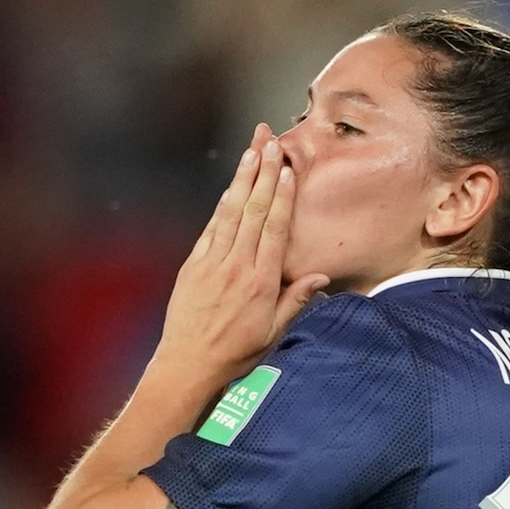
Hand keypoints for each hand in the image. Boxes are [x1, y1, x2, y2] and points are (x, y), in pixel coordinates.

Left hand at [153, 124, 330, 383]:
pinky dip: (221, 206)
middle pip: (253, 211)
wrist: (188, 364)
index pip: (274, 229)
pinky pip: (210, 229)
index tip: (287, 170)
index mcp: (261, 281)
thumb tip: (321, 276)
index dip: (282, 196)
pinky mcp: (193, 266)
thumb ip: (296, 300)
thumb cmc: (235, 353)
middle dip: (263, 174)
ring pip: (230, 213)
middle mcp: (236, 266)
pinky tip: (230, 188)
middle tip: (270, 144)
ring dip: (242, 180)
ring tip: (251, 152)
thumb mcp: (274, 332)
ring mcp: (212, 263)